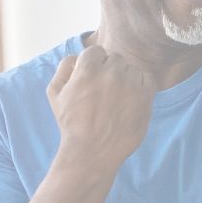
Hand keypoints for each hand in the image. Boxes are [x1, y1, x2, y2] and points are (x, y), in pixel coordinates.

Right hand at [46, 45, 156, 171]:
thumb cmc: (72, 123)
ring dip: (126, 78)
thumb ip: (63, 68)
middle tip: (104, 91)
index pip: (96, 51)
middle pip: (115, 58)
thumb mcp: (55, 93)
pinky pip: (147, 78)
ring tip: (117, 98)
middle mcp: (111, 73)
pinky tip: (130, 99)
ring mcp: (130, 84)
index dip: (93, 64)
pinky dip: (140, 86)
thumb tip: (77, 57)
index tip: (93, 79)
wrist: (93, 151)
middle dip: (109, 71)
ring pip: (131, 68)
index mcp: (88, 69)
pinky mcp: (145, 97)